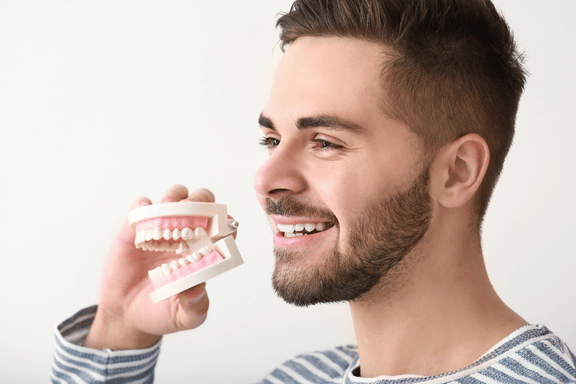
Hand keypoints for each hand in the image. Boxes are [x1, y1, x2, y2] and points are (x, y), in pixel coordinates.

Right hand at [84, 184, 214, 349]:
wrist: (124, 315)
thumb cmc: (160, 313)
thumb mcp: (183, 317)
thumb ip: (194, 307)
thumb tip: (197, 291)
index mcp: (203, 253)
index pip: (222, 228)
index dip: (226, 223)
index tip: (221, 227)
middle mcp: (186, 236)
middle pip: (202, 204)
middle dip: (202, 201)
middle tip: (193, 210)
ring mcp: (161, 229)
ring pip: (175, 197)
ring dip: (176, 196)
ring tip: (169, 207)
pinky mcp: (135, 229)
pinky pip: (141, 206)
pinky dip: (143, 204)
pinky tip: (143, 215)